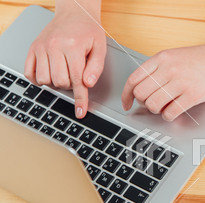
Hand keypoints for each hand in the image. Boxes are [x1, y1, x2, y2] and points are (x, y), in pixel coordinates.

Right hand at [24, 4, 105, 118]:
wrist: (74, 13)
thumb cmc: (89, 30)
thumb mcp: (100, 48)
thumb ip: (96, 68)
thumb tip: (88, 85)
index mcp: (73, 47)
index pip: (77, 80)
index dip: (80, 99)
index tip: (80, 112)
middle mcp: (54, 47)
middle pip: (60, 82)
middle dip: (70, 85)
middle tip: (76, 75)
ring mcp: (41, 47)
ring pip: (44, 80)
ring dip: (55, 82)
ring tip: (64, 72)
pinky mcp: (33, 48)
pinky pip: (29, 73)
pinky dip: (38, 79)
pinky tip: (49, 73)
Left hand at [122, 44, 204, 120]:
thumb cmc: (200, 59)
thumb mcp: (173, 56)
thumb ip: (157, 69)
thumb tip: (140, 89)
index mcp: (161, 58)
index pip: (134, 79)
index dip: (126, 95)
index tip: (127, 103)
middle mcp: (169, 70)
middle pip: (141, 94)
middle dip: (143, 103)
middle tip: (151, 104)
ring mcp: (181, 83)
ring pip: (153, 105)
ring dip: (156, 110)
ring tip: (164, 107)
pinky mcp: (192, 96)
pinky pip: (170, 113)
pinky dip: (168, 116)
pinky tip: (173, 112)